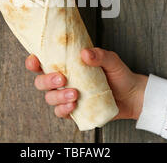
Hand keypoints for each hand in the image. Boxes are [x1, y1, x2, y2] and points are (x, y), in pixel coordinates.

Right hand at [25, 48, 147, 119]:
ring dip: (58, 96)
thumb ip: (99, 54)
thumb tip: (85, 53)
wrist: (132, 96)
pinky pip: (60, 112)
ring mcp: (68, 95)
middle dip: (46, 80)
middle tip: (62, 78)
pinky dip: (64, 110)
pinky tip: (73, 105)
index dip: (34, 61)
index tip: (35, 59)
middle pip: (41, 81)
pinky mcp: (74, 110)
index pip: (44, 61)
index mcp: (68, 64)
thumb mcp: (112, 60)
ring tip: (74, 94)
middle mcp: (65, 80)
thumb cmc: (119, 75)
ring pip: (50, 97)